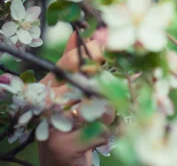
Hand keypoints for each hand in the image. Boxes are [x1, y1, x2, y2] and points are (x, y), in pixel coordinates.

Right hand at [38, 32, 114, 165]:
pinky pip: (102, 131)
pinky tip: (94, 139)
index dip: (92, 52)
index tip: (110, 46)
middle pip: (90, 84)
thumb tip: (79, 32)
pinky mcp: (65, 146)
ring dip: (109, 114)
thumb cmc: (67, 120)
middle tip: (120, 88)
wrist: (57, 158)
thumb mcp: (68, 90)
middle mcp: (46, 102)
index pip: (70, 62)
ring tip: (98, 120)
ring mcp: (53, 124)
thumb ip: (73, 62)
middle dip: (110, 88)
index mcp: (49, 85)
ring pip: (101, 108)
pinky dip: (106, 134)